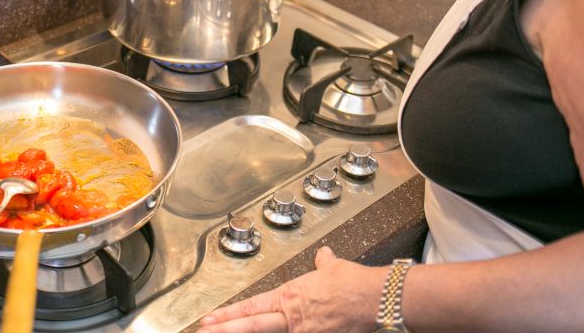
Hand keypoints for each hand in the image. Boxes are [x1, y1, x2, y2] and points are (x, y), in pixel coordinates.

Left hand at [198, 247, 384, 332]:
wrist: (375, 297)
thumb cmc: (354, 284)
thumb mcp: (332, 268)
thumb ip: (323, 264)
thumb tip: (323, 257)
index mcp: (290, 296)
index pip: (250, 307)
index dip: (227, 314)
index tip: (208, 320)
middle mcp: (292, 317)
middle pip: (250, 326)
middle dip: (224, 331)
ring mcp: (304, 332)